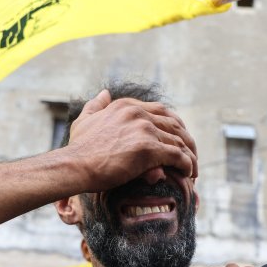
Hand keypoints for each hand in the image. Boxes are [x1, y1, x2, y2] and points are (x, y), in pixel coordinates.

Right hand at [67, 90, 197, 191]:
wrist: (74, 165)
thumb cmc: (78, 149)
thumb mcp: (85, 120)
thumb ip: (96, 106)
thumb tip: (104, 92)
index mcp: (126, 105)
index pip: (161, 111)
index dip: (175, 126)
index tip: (179, 139)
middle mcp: (138, 113)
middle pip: (174, 124)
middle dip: (187, 140)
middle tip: (191, 155)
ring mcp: (144, 129)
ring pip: (178, 141)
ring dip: (189, 156)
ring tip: (192, 169)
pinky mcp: (148, 148)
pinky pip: (177, 156)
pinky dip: (186, 165)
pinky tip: (188, 173)